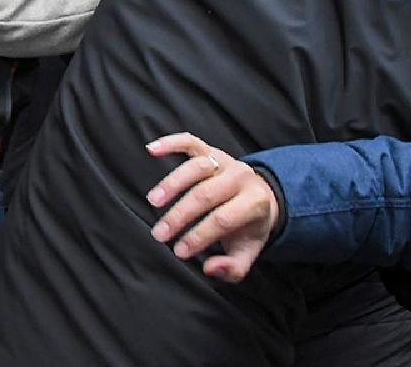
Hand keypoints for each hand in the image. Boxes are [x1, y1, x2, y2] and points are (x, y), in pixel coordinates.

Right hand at [144, 133, 280, 282]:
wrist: (258, 198)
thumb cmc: (247, 229)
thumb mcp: (247, 253)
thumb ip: (232, 268)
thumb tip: (209, 268)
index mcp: (255, 203)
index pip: (223, 219)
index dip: (199, 236)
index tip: (178, 251)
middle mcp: (242, 177)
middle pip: (206, 194)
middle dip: (180, 215)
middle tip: (159, 234)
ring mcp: (226, 160)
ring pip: (196, 167)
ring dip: (172, 184)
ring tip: (153, 202)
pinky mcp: (211, 150)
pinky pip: (190, 142)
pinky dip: (170, 142)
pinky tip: (151, 149)